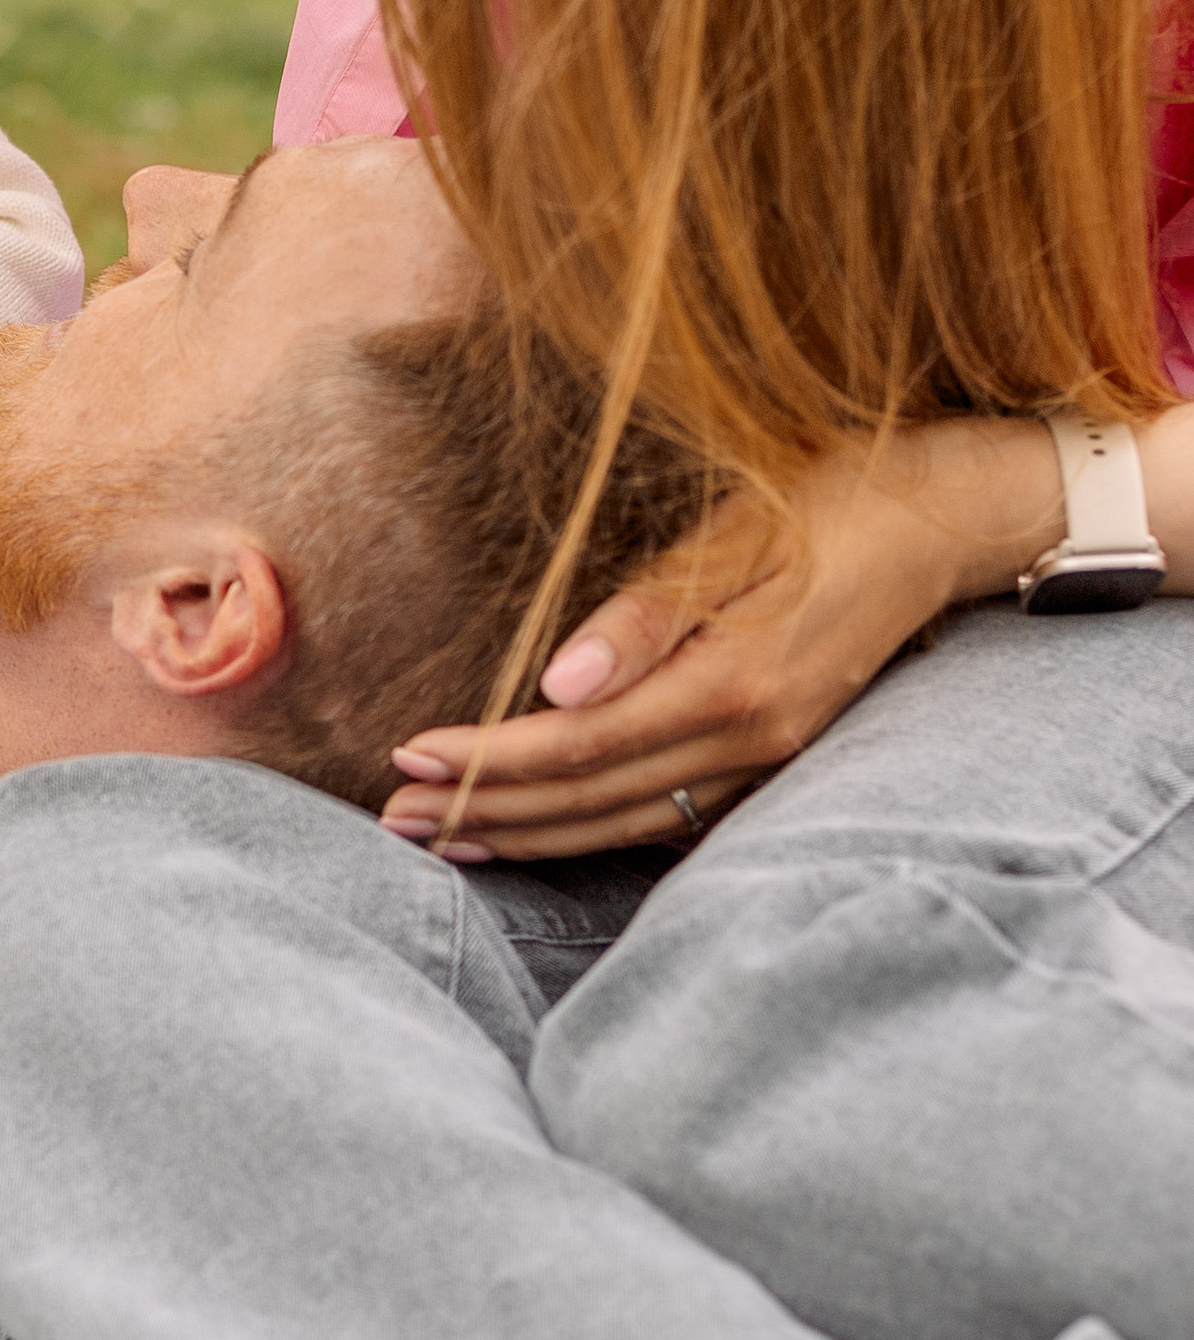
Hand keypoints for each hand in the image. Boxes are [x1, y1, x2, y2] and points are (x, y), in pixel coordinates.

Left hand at [379, 415, 1065, 861]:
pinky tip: (541, 833)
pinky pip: (668, 819)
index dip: (488, 761)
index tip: (406, 755)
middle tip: (393, 819)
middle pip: (592, 800)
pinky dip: (593, 831)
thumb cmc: (830, 502)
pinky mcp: (774, 761)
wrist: (945, 520)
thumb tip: (556, 687)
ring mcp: (768, 763)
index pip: (579, 745)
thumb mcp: (736, 533)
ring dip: (529, 835)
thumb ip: (647, 613)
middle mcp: (750, 742)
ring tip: (440, 837)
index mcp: (732, 684)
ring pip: (625, 824)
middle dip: (487, 811)